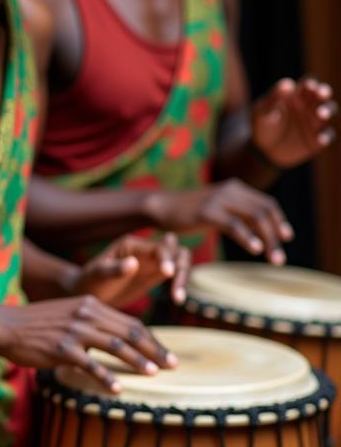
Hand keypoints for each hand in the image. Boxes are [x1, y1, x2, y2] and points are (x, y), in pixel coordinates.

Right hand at [0, 295, 176, 393]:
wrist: (7, 325)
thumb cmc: (38, 324)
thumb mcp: (69, 313)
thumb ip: (94, 321)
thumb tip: (119, 339)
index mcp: (91, 304)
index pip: (130, 322)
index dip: (152, 339)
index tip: (167, 354)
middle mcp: (86, 314)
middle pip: (129, 332)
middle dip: (154, 350)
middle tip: (173, 366)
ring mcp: (74, 331)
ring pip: (116, 346)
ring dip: (138, 361)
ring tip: (153, 374)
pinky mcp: (62, 349)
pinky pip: (90, 365)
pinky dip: (106, 377)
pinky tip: (118, 388)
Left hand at [74, 233, 190, 307]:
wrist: (86, 292)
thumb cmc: (89, 280)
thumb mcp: (98, 274)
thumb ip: (114, 269)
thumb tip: (134, 264)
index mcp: (132, 245)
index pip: (158, 247)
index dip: (166, 258)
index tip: (167, 273)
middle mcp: (145, 250)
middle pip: (175, 249)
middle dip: (181, 265)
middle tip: (176, 289)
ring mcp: (151, 263)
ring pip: (180, 262)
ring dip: (184, 278)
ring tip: (177, 299)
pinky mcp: (154, 276)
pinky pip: (175, 276)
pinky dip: (180, 286)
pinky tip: (177, 300)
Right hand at [147, 178, 292, 263]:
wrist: (161, 206)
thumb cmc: (188, 211)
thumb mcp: (216, 207)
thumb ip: (235, 211)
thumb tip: (257, 226)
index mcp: (235, 187)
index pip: (267, 203)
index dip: (279, 220)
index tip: (287, 238)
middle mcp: (230, 190)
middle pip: (264, 212)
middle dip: (276, 235)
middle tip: (280, 258)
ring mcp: (219, 199)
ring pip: (254, 218)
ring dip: (268, 240)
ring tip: (274, 259)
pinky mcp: (208, 212)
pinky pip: (234, 225)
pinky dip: (248, 238)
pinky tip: (255, 249)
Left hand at [251, 76, 335, 168]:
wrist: (262, 150)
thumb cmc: (262, 125)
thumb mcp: (262, 112)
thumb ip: (273, 98)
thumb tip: (287, 84)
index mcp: (297, 96)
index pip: (308, 85)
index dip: (310, 85)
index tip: (308, 87)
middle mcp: (309, 106)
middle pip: (321, 96)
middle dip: (323, 93)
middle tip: (321, 94)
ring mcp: (315, 123)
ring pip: (327, 113)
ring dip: (326, 112)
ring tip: (320, 114)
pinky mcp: (316, 139)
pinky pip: (325, 137)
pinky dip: (324, 137)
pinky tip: (320, 139)